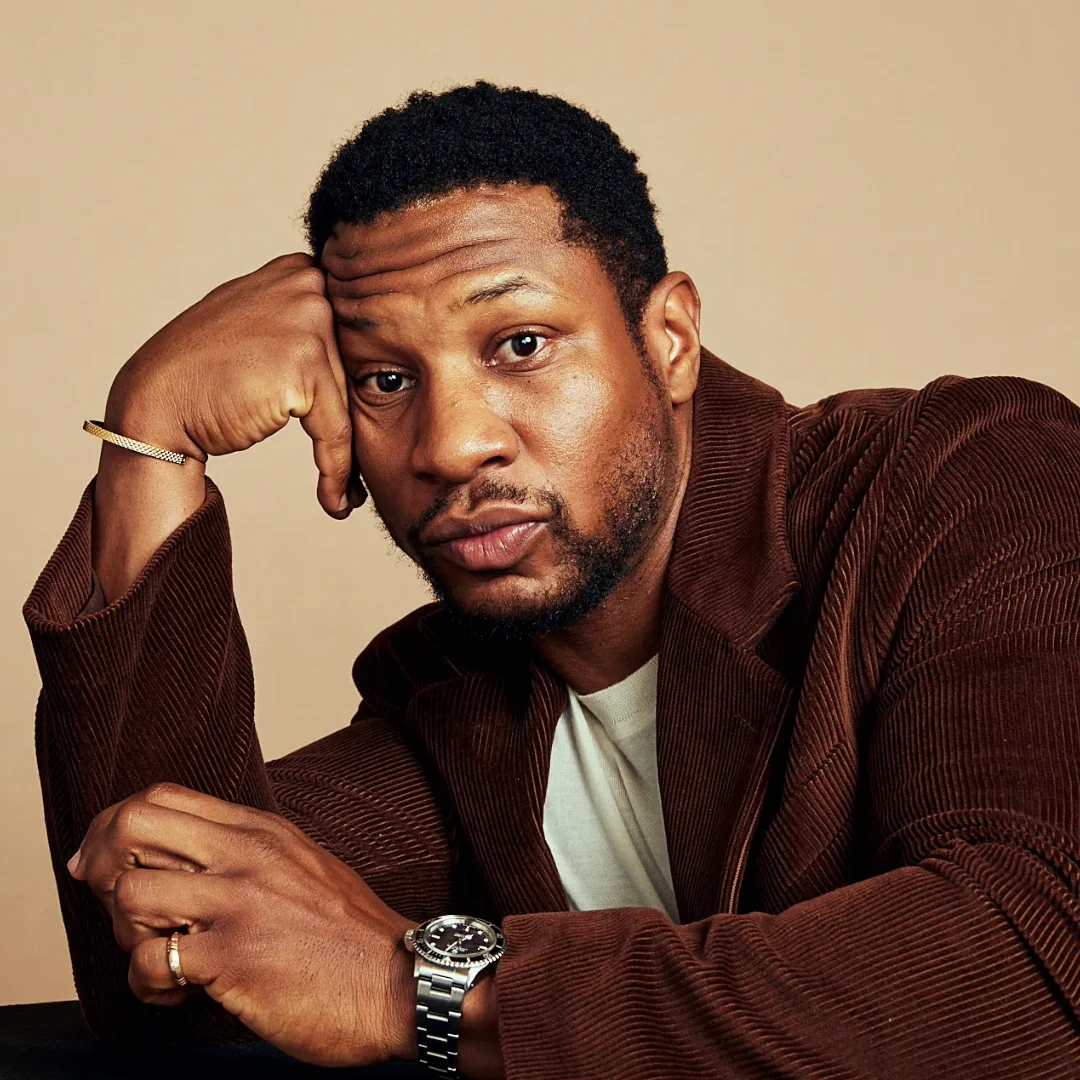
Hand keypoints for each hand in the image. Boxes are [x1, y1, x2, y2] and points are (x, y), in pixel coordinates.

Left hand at [68, 783, 417, 1067]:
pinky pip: (149, 961)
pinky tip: (176, 993)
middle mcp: (247, 855)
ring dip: (127, 934)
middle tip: (114, 905)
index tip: (103, 863)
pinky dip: (147, 985)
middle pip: (132, 824)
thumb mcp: (301, 867)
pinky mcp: (234, 958)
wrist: (399, 983)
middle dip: (100, 865)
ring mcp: (240, 903)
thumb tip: (177, 861)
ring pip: (129, 894)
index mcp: (262, 830)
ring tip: (159, 953)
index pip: (161, 797)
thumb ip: (247, 855)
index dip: (114, 826)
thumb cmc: (348, 936)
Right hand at [106, 253, 359, 516]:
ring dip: (346, 456)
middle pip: (354, 369)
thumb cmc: (205, 374)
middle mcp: (309, 284)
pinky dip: (336, 469)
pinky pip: (336, 429)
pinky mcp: (307, 363)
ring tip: (343, 493)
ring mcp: (309, 319)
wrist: (156, 404)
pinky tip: (334, 501)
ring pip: (348, 401)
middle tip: (357, 471)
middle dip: (357, 422)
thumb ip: (297, 318)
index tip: (363, 427)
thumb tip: (354, 340)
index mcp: (301, 269)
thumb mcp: (255, 322)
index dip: (359, 386)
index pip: (352, 337)